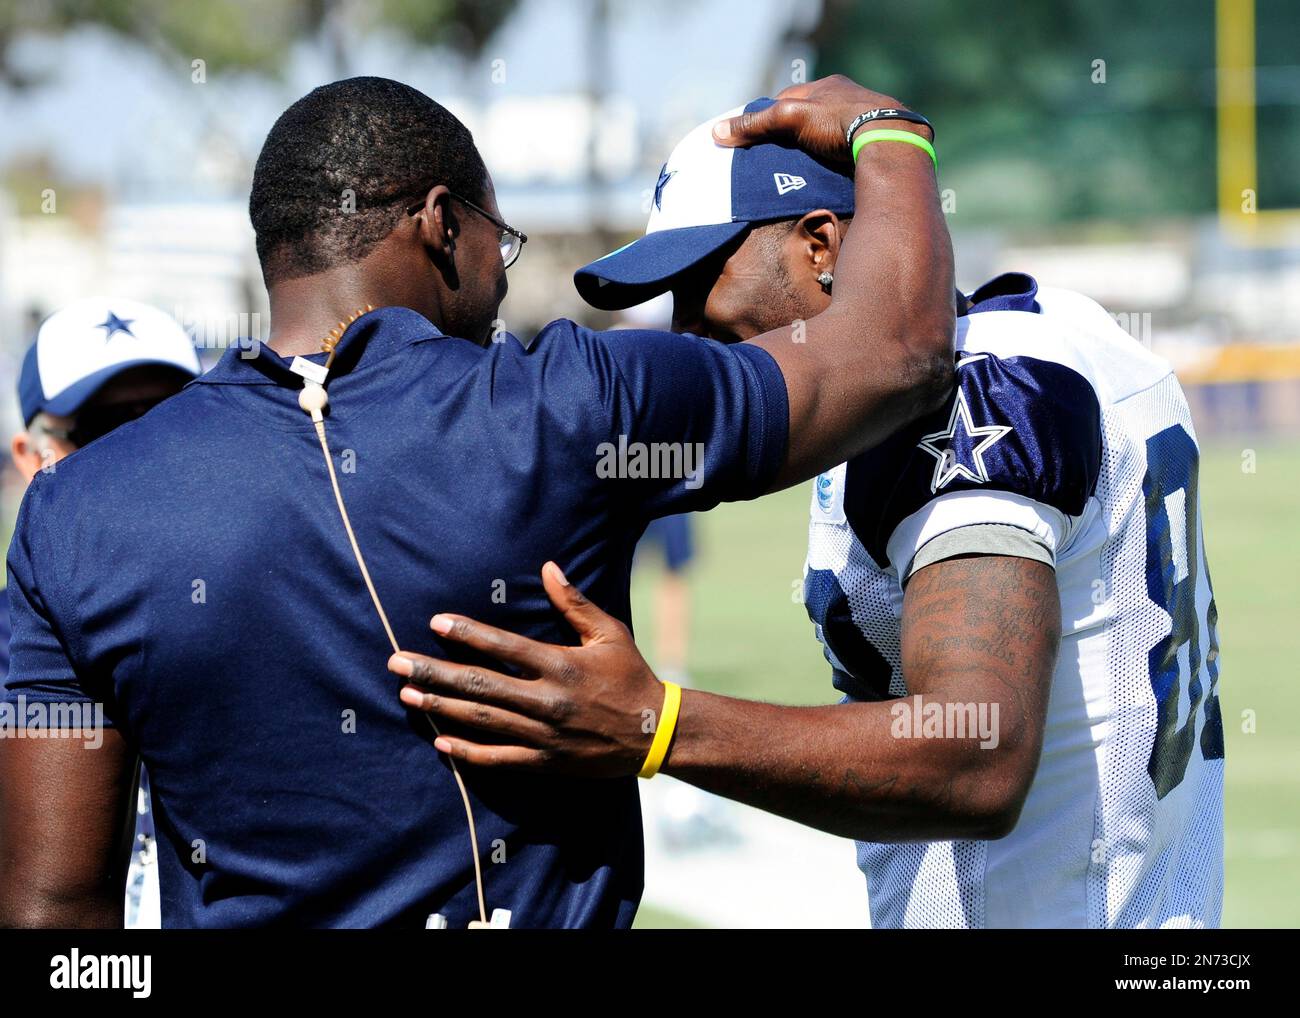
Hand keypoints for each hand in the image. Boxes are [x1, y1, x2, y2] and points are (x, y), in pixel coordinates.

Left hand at [389, 562, 665, 776]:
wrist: (655, 733)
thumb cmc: (631, 676)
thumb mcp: (609, 634)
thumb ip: (575, 603)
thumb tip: (548, 567)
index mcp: (561, 665)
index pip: (504, 646)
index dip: (468, 634)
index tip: (436, 623)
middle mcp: (548, 700)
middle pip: (479, 684)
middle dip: (434, 672)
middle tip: (397, 664)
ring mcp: (544, 733)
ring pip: (483, 720)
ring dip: (442, 707)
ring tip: (408, 695)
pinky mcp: (546, 761)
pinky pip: (500, 758)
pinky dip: (469, 752)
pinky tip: (441, 742)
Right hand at [712, 74, 918, 163]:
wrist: (889, 141)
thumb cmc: (839, 122)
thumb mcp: (791, 118)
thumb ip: (756, 125)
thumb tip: (718, 133)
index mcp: (828, 86)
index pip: (787, 99)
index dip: (768, 119)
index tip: (755, 141)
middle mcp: (847, 98)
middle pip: (808, 118)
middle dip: (792, 137)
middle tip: (776, 160)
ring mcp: (864, 121)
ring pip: (828, 136)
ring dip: (813, 152)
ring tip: (799, 173)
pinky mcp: (876, 143)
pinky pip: (846, 151)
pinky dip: (834, 162)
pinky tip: (828, 175)